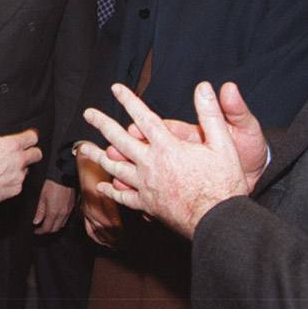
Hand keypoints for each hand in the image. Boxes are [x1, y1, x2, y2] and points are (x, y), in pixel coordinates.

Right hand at [0, 128, 40, 206]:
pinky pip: (18, 182)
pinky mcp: (16, 189)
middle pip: (37, 154)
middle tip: (23, 153)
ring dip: (19, 168)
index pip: (32, 137)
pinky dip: (12, 181)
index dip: (31, 136)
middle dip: (32, 152)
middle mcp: (19, 160)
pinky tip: (0, 180)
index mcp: (11, 145)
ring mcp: (18, 176)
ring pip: (26, 170)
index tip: (29, 137)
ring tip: (3, 170)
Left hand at [32, 179, 74, 234]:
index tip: (36, 230)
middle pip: (55, 229)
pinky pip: (66, 219)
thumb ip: (39, 211)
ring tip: (48, 223)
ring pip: (61, 225)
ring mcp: (68, 211)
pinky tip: (56, 217)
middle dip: (47, 230)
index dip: (40, 231)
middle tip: (41, 228)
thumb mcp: (42, 197)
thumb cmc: (52, 184)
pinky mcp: (72, 207)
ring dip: (54, 226)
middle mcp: (62, 214)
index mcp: (53, 212)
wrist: (64, 176)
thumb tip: (36, 221)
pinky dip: (60, 221)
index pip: (47, 228)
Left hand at [76, 82, 251, 238]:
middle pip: (119, 140)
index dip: (128, 100)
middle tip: (88, 113)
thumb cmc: (224, 184)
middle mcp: (151, 165)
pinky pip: (124, 197)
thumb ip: (211, 114)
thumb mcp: (223, 144)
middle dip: (102, 124)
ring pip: (115, 168)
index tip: (115, 88)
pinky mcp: (148, 205)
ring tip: (83, 149)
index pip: (143, 118)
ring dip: (98, 156)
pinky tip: (103, 186)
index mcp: (167, 147)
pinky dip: (112, 191)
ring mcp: (147, 186)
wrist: (220, 222)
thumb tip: (203, 87)